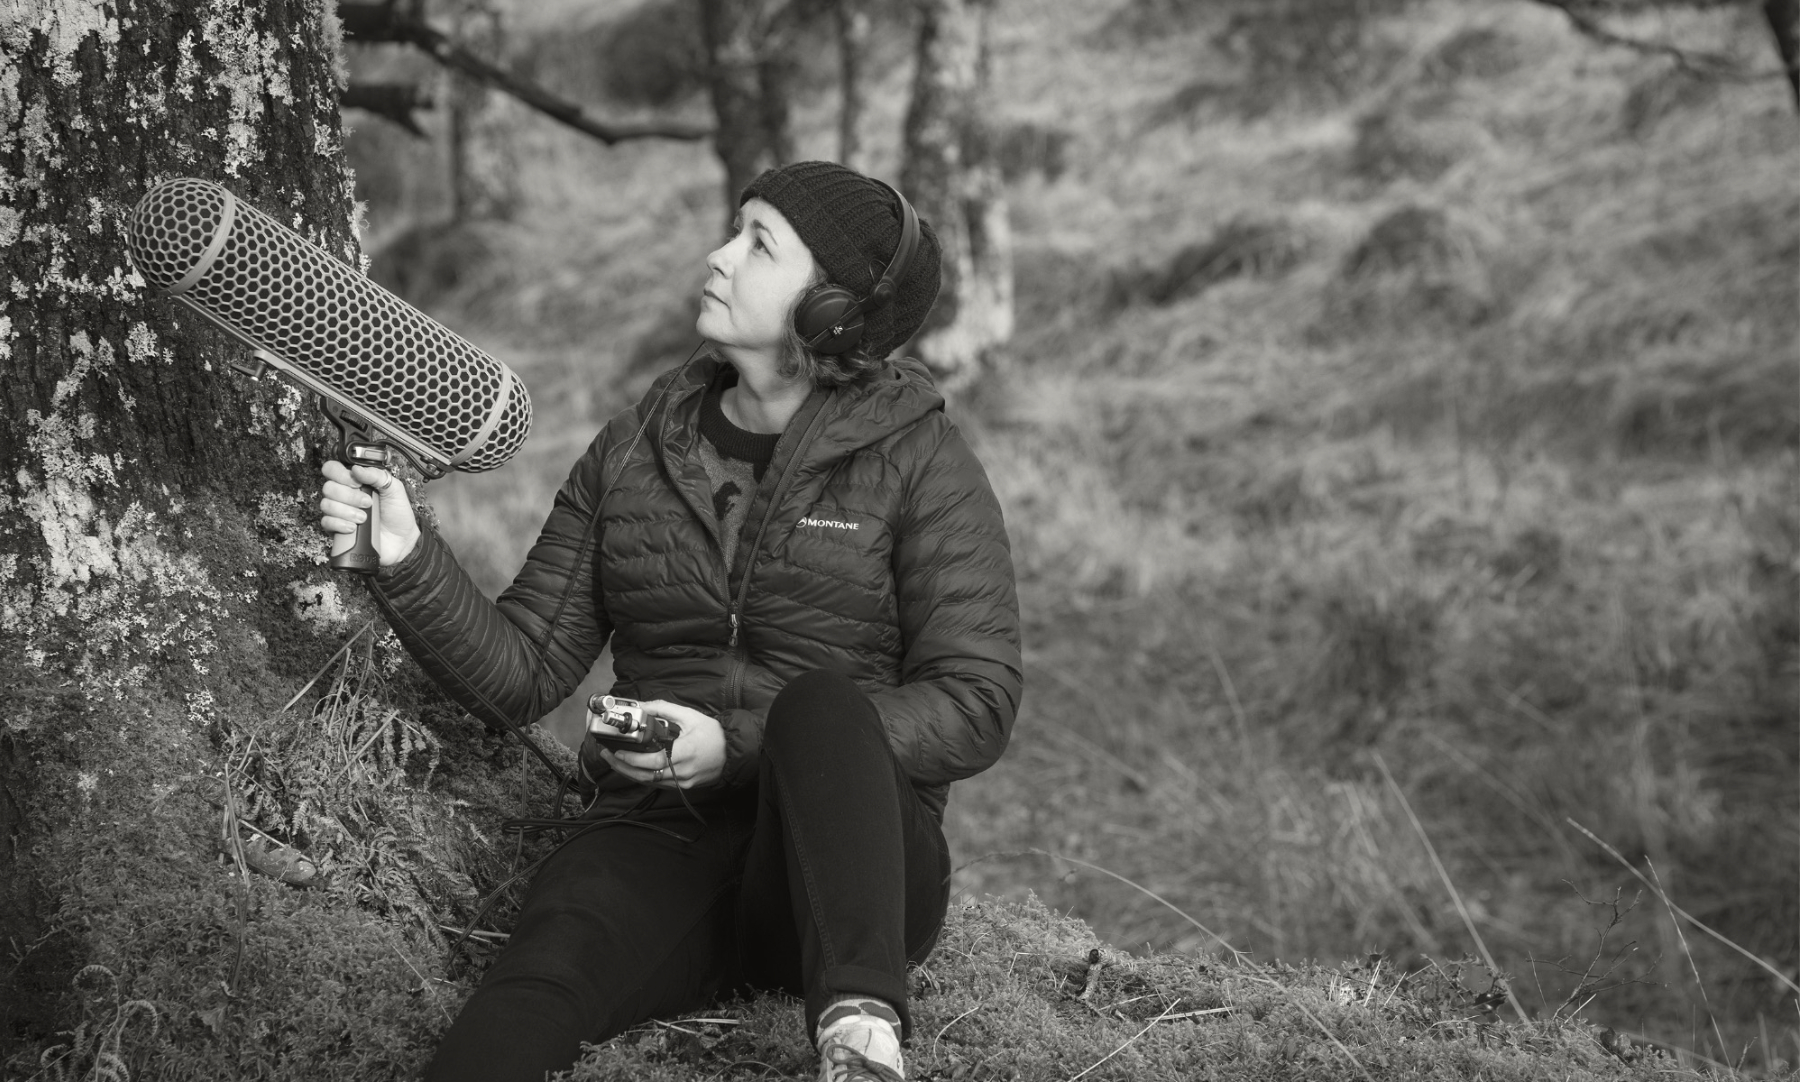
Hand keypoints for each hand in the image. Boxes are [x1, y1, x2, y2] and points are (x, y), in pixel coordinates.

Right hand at [318, 460, 421, 566]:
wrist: (401, 539)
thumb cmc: (397, 513)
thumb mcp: (394, 489)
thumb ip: (376, 475)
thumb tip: (356, 469)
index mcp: (355, 481)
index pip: (332, 469)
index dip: (340, 474)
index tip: (356, 483)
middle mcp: (344, 495)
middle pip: (328, 488)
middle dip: (350, 496)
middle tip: (367, 503)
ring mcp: (339, 512)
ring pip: (327, 505)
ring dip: (347, 511)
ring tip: (364, 517)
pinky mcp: (337, 529)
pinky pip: (326, 522)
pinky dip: (340, 524)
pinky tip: (353, 527)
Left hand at [596, 700, 725, 789]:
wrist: (734, 752)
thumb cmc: (714, 734)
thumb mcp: (690, 716)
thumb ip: (664, 710)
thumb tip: (642, 705)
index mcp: (684, 753)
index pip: (652, 761)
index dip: (631, 759)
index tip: (617, 751)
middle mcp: (682, 771)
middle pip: (645, 775)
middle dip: (622, 767)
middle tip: (607, 755)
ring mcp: (683, 782)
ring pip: (649, 782)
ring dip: (630, 774)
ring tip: (615, 761)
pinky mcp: (684, 787)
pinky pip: (659, 784)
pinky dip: (643, 777)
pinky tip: (633, 768)